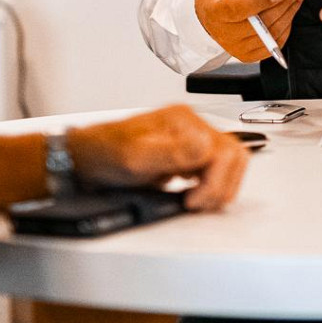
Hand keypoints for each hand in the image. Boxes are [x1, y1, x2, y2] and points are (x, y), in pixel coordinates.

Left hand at [64, 105, 249, 210]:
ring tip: (198, 200)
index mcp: (182, 121)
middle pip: (233, 154)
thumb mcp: (135, 158)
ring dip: (221, 185)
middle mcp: (191, 125)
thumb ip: (171, 153)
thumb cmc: (104, 154)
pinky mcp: (188, 153)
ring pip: (231, 161)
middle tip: (198, 202)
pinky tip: (195, 194)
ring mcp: (191, 139)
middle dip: (222, 185)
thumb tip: (204, 147)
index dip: (213, 181)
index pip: (223, 151)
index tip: (192, 199)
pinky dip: (213, 184)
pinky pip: (217, 167)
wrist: (87, 158)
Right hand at [194, 0, 306, 62]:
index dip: (261, 1)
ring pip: (272, 33)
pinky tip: (290, 10)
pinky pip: (276, 42)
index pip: (239, 9)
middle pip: (261, 22)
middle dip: (284, 3)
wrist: (208, 18)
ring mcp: (238, 48)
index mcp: (215, 12)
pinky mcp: (250, 56)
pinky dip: (286, 25)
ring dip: (290, 12)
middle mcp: (226, 34)